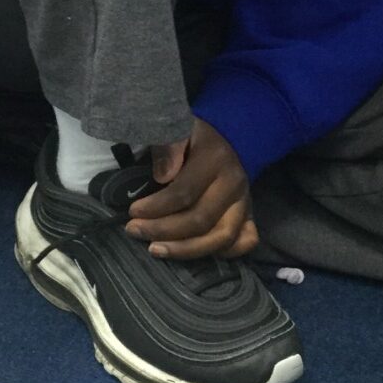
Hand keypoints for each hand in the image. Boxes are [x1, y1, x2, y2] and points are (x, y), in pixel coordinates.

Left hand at [125, 118, 257, 259]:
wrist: (228, 136)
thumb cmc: (195, 136)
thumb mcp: (179, 129)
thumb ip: (169, 148)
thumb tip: (163, 177)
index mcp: (216, 160)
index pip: (184, 193)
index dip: (155, 208)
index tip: (132, 212)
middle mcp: (234, 184)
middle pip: (200, 220)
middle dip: (163, 230)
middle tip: (135, 230)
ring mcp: (245, 202)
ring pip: (222, 238)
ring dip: (186, 250)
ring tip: (156, 249)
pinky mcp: (250, 214)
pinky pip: (245, 241)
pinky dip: (224, 253)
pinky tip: (194, 251)